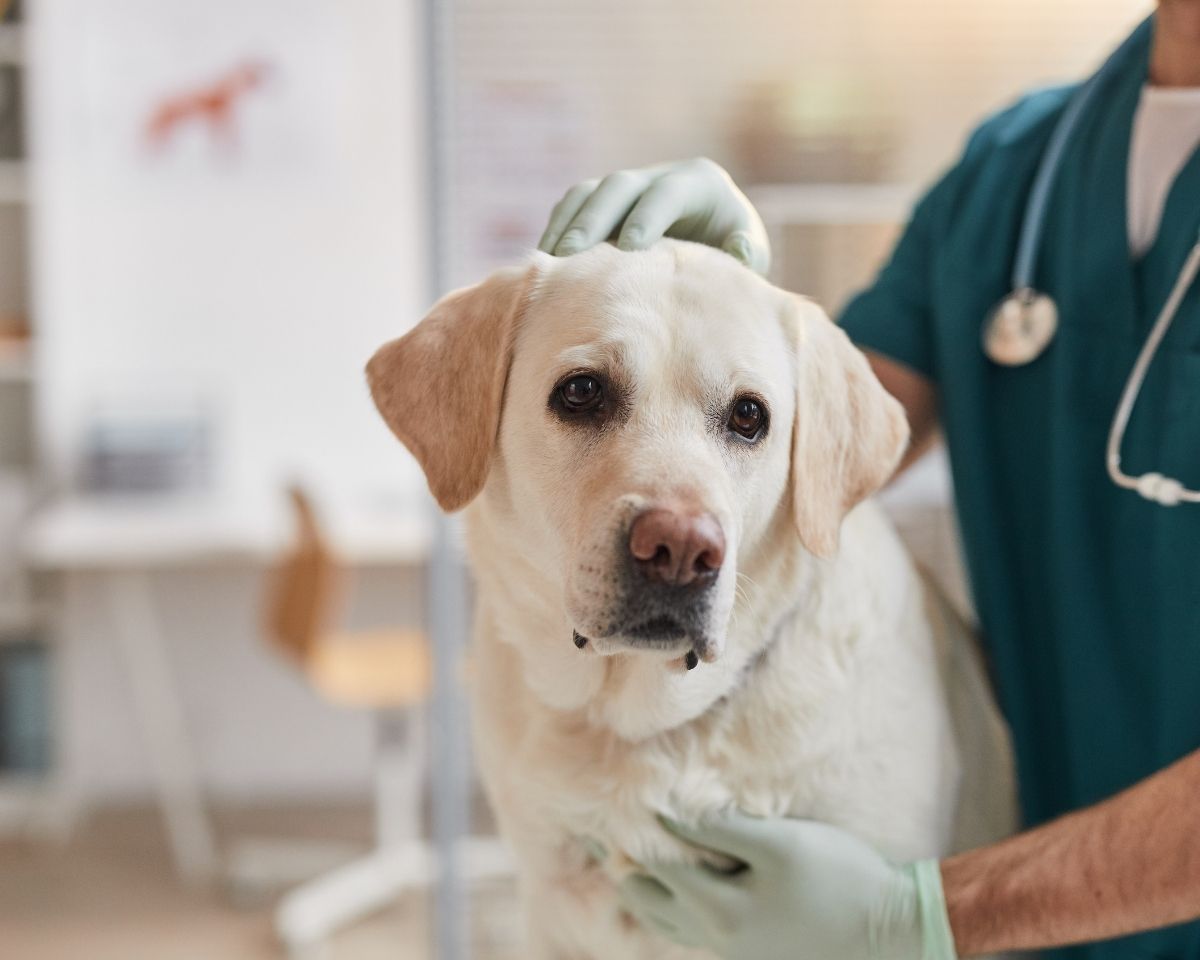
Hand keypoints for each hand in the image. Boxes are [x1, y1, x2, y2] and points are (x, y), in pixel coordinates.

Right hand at [537, 158, 770, 273]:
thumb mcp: (752, 255)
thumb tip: (739, 250)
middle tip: (571, 255)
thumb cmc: (734, 253)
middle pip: (619, 186)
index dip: (646, 217)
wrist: (717, 242)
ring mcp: (630, 185)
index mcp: (701, 182)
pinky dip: (558, 228)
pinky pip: (575, 205)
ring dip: (567, 223)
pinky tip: (546, 261)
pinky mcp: (607, 201)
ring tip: (548, 260)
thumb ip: (747, 255)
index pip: (667, 193)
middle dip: (594, 219)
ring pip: (590, 191)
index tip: (627, 249)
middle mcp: (661, 174)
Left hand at [617, 812, 956, 959]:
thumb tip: (666, 815)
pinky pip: (691, 930)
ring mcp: (732, 949)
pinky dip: (673, 905)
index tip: (608, 809)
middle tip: (608, 832)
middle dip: (626, 866)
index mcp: (718, 910)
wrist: (890, 928)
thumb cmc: (838, 876)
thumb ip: (721, 830)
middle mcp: (716, 936)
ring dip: (646, 888)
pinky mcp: (749, 951)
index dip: (628, 835)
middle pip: (647, 901)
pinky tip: (681, 884)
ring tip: (632, 857)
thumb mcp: (780, 844)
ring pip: (666, 920)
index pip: (652, 868)